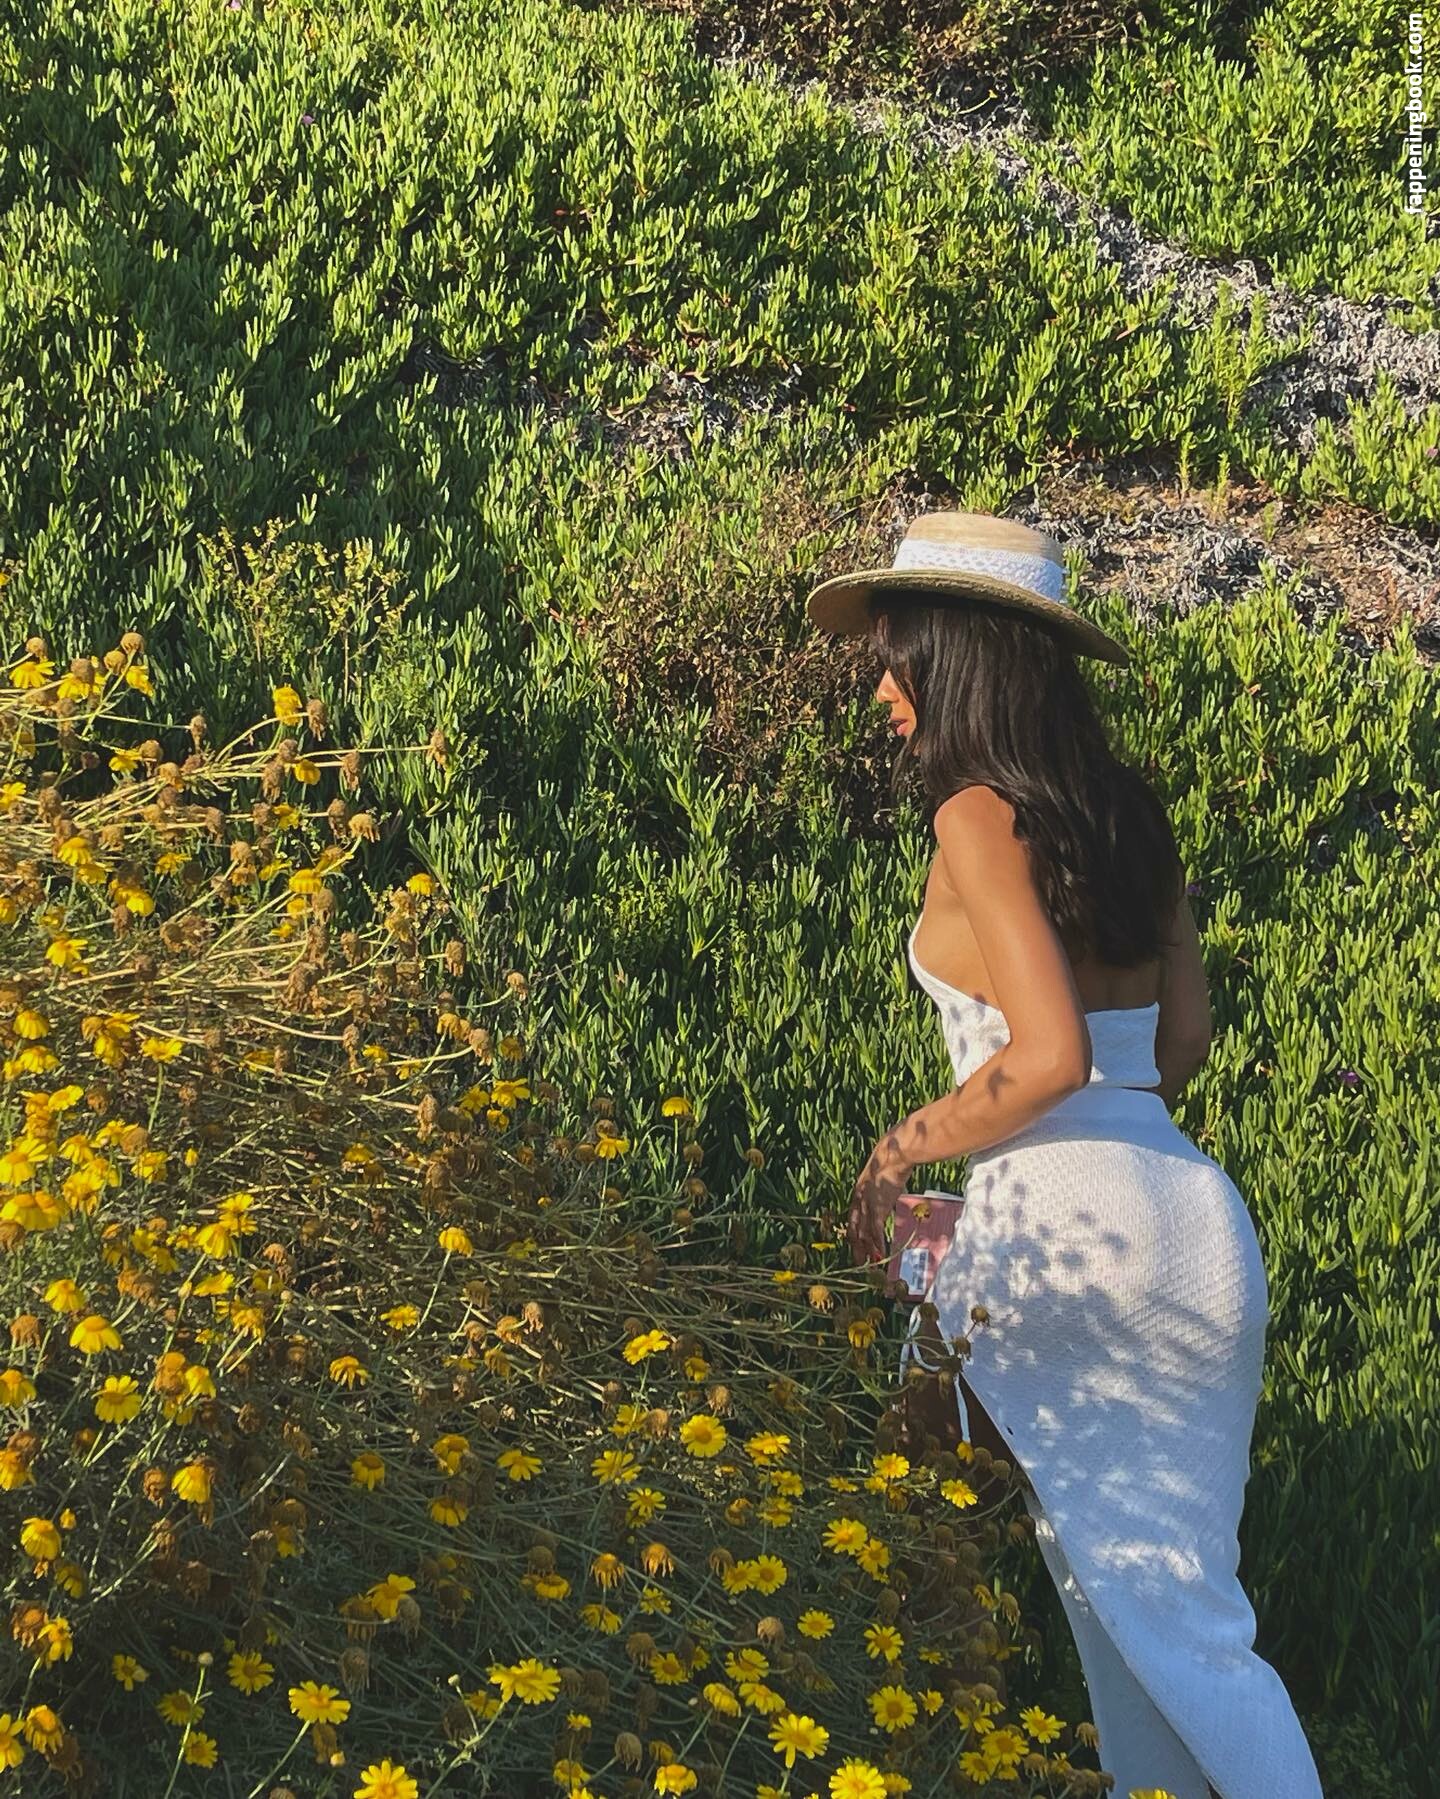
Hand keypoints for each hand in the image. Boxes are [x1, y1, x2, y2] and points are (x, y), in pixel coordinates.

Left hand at [847, 1137, 913, 1266]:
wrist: (892, 1155)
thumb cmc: (890, 1162)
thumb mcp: (880, 1177)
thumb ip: (879, 1188)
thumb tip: (887, 1191)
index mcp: (857, 1193)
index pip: (852, 1219)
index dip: (853, 1234)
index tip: (856, 1245)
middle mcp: (858, 1201)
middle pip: (854, 1230)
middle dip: (856, 1248)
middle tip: (859, 1262)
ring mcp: (867, 1205)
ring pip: (864, 1233)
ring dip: (868, 1250)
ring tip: (870, 1264)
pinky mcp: (878, 1207)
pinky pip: (875, 1231)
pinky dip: (878, 1244)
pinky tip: (881, 1254)